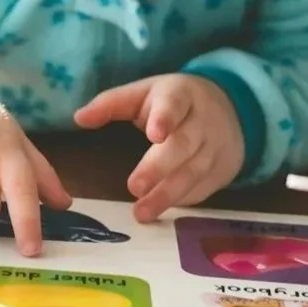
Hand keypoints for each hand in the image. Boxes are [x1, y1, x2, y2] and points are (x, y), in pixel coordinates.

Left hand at [75, 74, 244, 220]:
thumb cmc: (173, 103)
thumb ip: (111, 104)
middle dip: (159, 167)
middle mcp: (202, 121)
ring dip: (167, 194)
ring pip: (193, 172)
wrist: (229, 110)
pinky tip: (161, 212)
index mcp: (180, 95)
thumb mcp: (145, 93)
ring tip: (141, 213)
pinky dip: (182, 201)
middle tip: (134, 187)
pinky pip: (202, 188)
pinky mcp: (221, 170)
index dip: (165, 118)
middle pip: (183, 144)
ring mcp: (215, 147)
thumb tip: (79, 118)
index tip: (155, 134)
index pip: (174, 104)